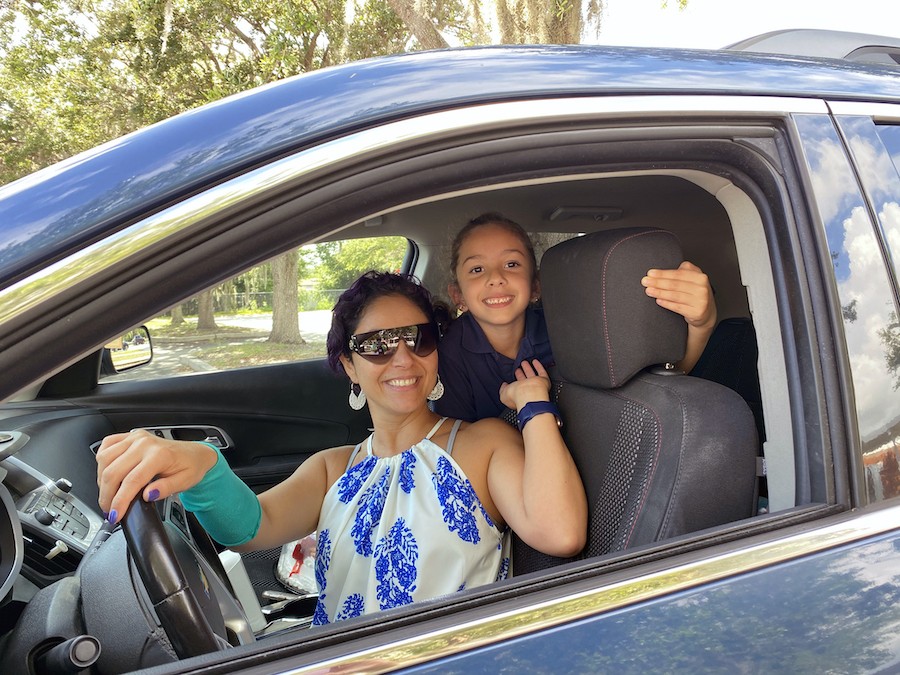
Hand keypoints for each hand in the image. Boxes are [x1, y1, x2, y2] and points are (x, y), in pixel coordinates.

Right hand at [95, 429, 216, 523]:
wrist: (194, 453)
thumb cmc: (190, 466)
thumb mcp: (185, 481)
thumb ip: (167, 488)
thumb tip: (148, 494)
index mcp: (159, 454)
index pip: (132, 480)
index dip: (120, 501)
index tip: (115, 515)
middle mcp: (144, 444)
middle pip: (113, 471)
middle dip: (107, 495)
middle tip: (109, 510)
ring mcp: (135, 438)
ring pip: (105, 459)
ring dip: (102, 481)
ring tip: (109, 495)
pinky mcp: (129, 436)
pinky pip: (106, 445)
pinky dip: (102, 462)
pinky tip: (107, 474)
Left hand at [499, 359, 550, 410]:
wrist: (528, 395)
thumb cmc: (516, 396)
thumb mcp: (503, 394)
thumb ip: (503, 389)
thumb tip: (504, 385)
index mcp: (518, 394)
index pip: (516, 387)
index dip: (514, 381)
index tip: (512, 374)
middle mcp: (527, 390)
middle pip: (524, 380)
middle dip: (521, 374)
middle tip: (518, 367)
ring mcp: (536, 385)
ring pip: (531, 375)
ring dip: (528, 368)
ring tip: (524, 362)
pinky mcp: (543, 381)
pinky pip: (542, 372)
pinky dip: (539, 366)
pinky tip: (535, 361)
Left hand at [641, 260, 716, 331]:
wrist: (706, 312)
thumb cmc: (695, 293)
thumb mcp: (693, 279)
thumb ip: (683, 271)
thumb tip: (663, 271)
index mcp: (700, 277)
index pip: (678, 274)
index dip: (663, 274)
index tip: (650, 273)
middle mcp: (702, 288)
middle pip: (675, 284)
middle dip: (658, 282)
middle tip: (645, 281)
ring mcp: (701, 301)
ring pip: (675, 296)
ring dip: (660, 293)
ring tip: (649, 290)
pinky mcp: (697, 312)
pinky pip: (678, 307)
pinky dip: (667, 303)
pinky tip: (658, 300)